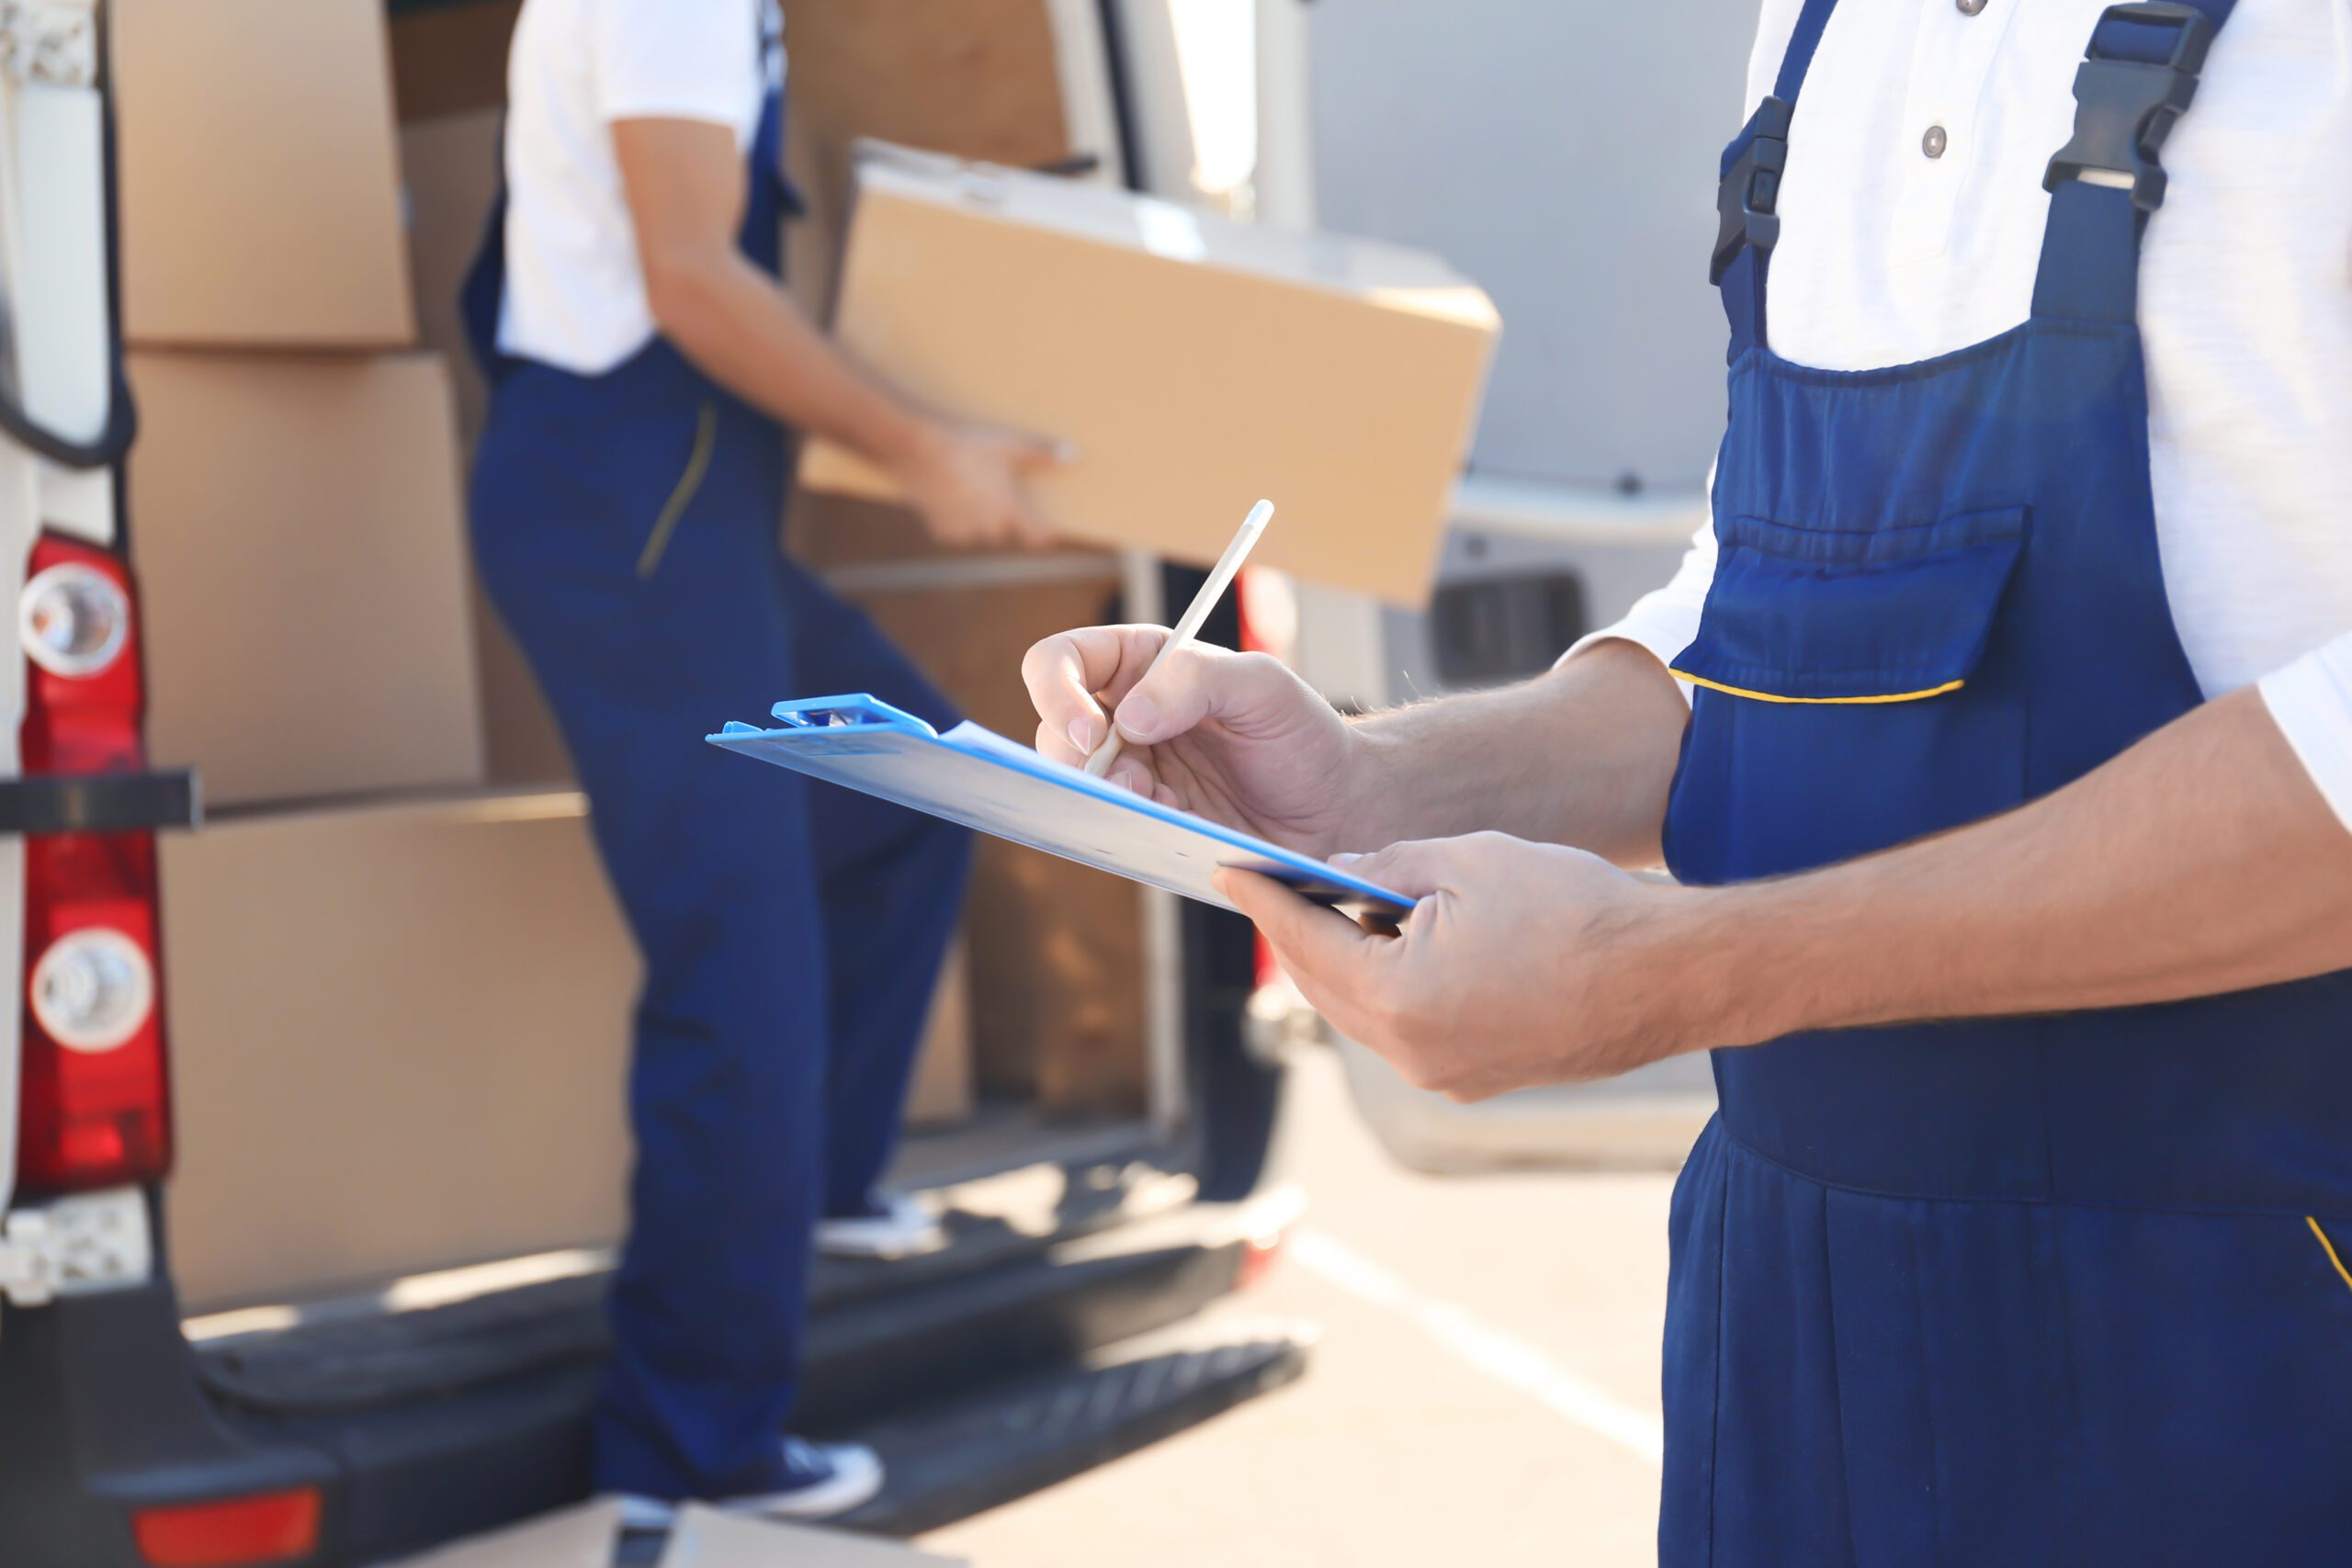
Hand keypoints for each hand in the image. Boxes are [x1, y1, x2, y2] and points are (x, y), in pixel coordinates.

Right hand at [892, 420, 1066, 548]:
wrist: (916, 446)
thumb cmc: (966, 444)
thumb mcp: (1008, 444)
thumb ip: (1042, 453)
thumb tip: (1075, 456)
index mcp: (1008, 509)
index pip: (1037, 537)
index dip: (1043, 533)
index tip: (1048, 529)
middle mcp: (987, 527)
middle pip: (1004, 531)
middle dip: (1003, 516)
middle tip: (997, 490)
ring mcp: (962, 530)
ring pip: (978, 531)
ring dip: (978, 518)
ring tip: (971, 489)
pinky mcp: (938, 528)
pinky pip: (955, 531)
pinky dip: (955, 518)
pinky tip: (950, 495)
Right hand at [1022, 625, 1368, 856]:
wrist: (1337, 808)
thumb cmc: (1303, 734)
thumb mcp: (1262, 686)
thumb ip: (1196, 681)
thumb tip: (1128, 717)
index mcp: (1144, 663)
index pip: (1063, 661)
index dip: (1058, 691)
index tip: (1091, 730)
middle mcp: (1127, 714)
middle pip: (1053, 729)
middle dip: (1075, 758)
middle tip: (1123, 780)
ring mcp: (1134, 770)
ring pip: (1075, 783)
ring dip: (1107, 797)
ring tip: (1159, 804)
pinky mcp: (1147, 818)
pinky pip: (1109, 824)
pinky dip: (1133, 825)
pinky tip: (1177, 822)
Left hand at [1215, 833, 1735, 1100]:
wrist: (1669, 974)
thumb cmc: (1575, 908)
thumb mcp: (1468, 861)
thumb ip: (1385, 867)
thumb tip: (1332, 872)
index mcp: (1400, 997)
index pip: (1305, 941)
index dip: (1263, 900)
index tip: (1227, 871)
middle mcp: (1411, 1052)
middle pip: (1324, 986)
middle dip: (1295, 934)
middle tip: (1268, 887)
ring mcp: (1444, 1075)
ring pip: (1363, 1014)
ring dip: (1341, 964)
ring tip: (1325, 911)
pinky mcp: (1475, 1079)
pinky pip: (1406, 1032)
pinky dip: (1386, 990)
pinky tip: (1390, 950)